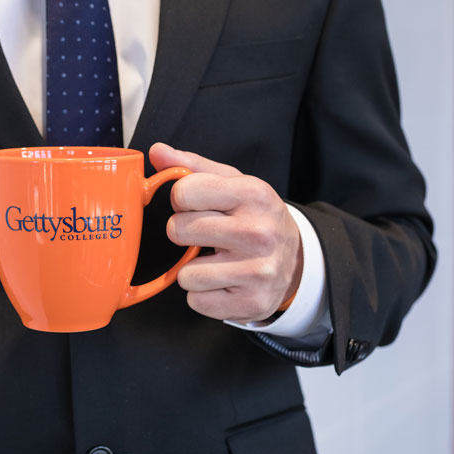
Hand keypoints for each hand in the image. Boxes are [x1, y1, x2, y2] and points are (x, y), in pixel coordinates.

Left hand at [149, 143, 302, 322]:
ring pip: (185, 274)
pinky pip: (197, 301)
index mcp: (253, 194)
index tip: (198, 206)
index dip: (183, 200)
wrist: (296, 261)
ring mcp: (257, 270)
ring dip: (194, 270)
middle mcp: (258, 232)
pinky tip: (224, 282)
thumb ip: (192, 166)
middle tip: (207, 235)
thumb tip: (157, 152)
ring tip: (217, 262)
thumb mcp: (232, 184)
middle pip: (178, 230)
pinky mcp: (252, 302)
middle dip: (185, 233)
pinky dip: (204, 295)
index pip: (184, 192)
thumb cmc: (254, 218)